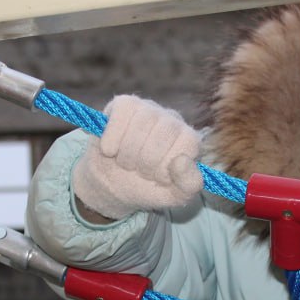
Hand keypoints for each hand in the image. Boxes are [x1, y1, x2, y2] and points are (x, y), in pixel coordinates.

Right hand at [72, 94, 202, 221]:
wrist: (112, 187)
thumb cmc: (148, 188)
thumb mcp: (175, 196)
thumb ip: (189, 184)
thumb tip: (181, 160)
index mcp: (189, 140)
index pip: (188, 143)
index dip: (168, 166)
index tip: (159, 178)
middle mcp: (172, 120)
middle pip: (162, 135)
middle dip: (146, 163)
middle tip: (140, 171)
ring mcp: (149, 109)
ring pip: (141, 125)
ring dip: (128, 154)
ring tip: (126, 162)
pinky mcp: (124, 104)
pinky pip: (122, 113)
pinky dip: (112, 139)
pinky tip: (110, 150)